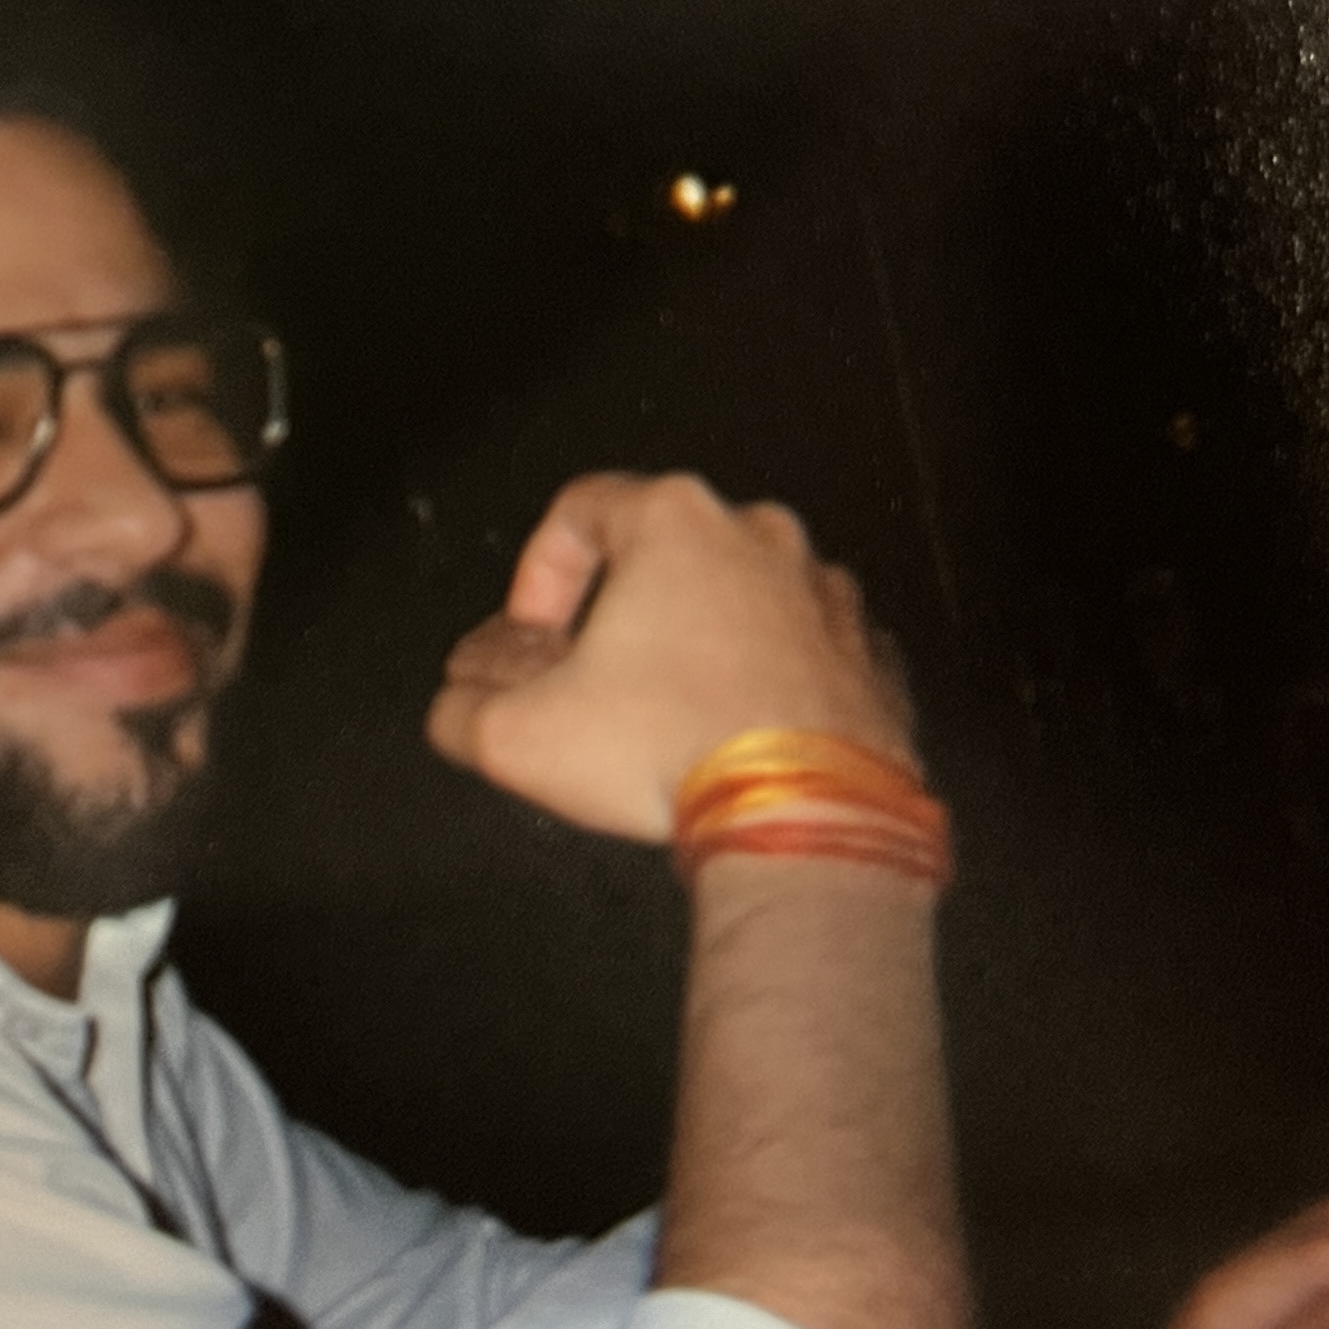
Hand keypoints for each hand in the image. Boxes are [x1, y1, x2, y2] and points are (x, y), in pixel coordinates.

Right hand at [424, 471, 912, 840]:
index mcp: (676, 522)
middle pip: (665, 555)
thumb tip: (458, 709)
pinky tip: (734, 741)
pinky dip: (765, 685)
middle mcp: (761, 538)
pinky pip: (800, 655)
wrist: (806, 817)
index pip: (578, 510)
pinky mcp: (869, 656)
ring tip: (669, 719)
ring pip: (738, 602)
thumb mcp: (517, 737)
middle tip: (596, 683)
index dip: (537, 574)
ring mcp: (826, 595)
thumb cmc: (673, 751)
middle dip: (622, 615)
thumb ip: (462, 710)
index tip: (533, 636)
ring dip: (698, 647)